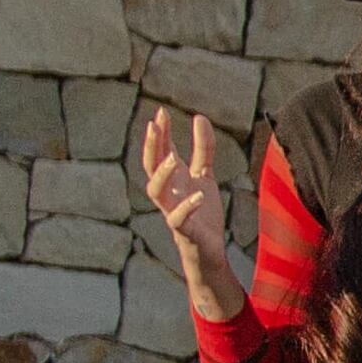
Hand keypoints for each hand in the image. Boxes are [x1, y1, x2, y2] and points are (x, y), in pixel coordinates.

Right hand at [136, 104, 236, 308]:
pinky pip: (178, 219)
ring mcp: (172, 211)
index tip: (160, 112)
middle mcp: (168, 193)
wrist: (210, 250)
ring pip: (156, 192)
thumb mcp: (205, 176)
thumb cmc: (203, 212)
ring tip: (173, 158)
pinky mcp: (183, 231)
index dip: (160, 133)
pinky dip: (186, 207)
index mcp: (172, 179)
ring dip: (162, 174)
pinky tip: (198, 194)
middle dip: (152, 146)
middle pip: (151, 166)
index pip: (161, 151)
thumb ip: (203, 149)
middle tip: (154, 125)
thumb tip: (199, 117)